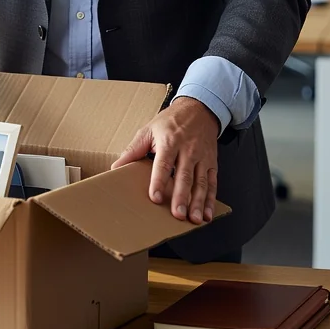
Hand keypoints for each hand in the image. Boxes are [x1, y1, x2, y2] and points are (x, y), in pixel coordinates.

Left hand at [111, 97, 219, 224]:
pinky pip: (213, 183)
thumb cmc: (171, 121)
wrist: (198, 109)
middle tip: (177, 214)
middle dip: (181, 197)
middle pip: (184, 176)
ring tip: (194, 219)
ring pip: (201, 182)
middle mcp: (188, 150)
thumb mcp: (148, 130)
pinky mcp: (211, 162)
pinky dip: (211, 199)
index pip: (163, 164)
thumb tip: (116, 167)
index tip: (155, 197)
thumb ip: (133, 150)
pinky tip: (208, 214)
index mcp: (170, 141)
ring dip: (198, 202)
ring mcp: (201, 157)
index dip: (159, 181)